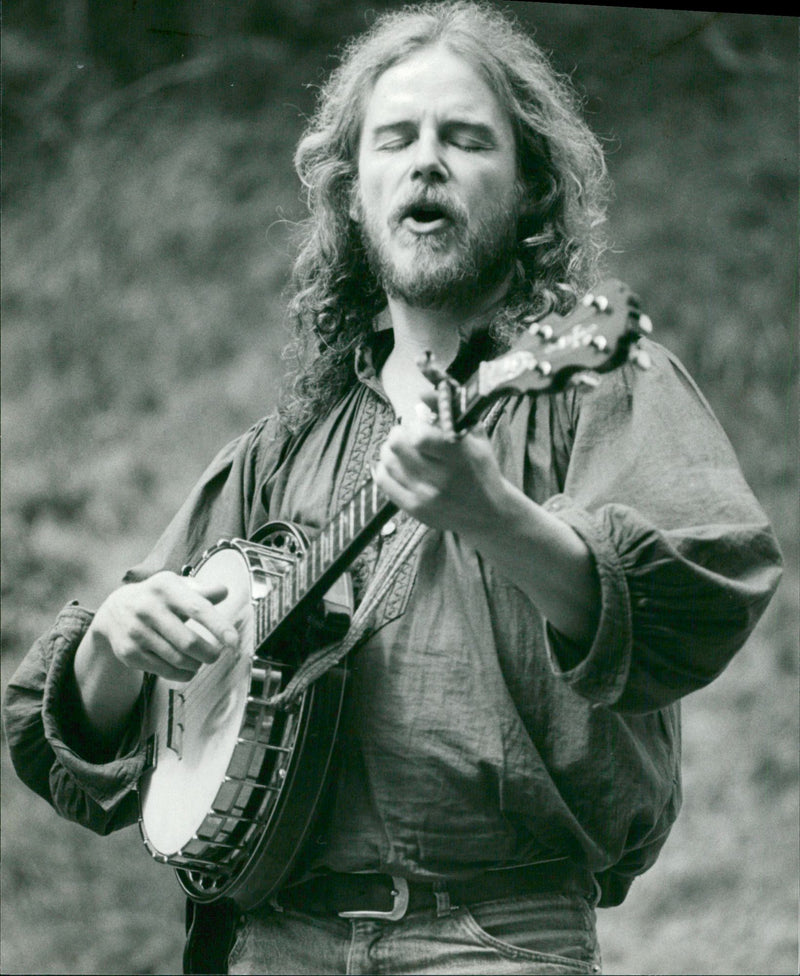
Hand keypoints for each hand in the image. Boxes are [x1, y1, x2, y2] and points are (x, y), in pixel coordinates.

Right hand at [88, 571, 238, 682]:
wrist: (113, 610)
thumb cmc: (157, 597)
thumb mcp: (176, 586)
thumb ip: (201, 591)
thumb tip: (224, 591)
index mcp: (165, 587)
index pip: (197, 609)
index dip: (218, 626)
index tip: (233, 641)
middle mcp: (147, 608)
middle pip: (189, 642)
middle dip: (210, 653)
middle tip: (216, 654)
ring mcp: (136, 631)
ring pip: (178, 659)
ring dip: (196, 664)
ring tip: (199, 659)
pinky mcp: (129, 652)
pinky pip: (165, 670)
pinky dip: (181, 673)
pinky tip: (185, 667)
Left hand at [373, 409, 510, 540]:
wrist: (488, 513)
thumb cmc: (481, 468)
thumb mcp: (474, 435)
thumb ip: (448, 410)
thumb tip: (421, 394)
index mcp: (460, 457)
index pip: (419, 436)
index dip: (414, 425)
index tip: (420, 425)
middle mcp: (441, 478)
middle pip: (397, 445)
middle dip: (399, 433)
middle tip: (407, 433)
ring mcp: (425, 496)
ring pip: (387, 461)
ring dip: (390, 449)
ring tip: (403, 449)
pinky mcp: (414, 509)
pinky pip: (383, 480)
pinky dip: (384, 467)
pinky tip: (395, 463)